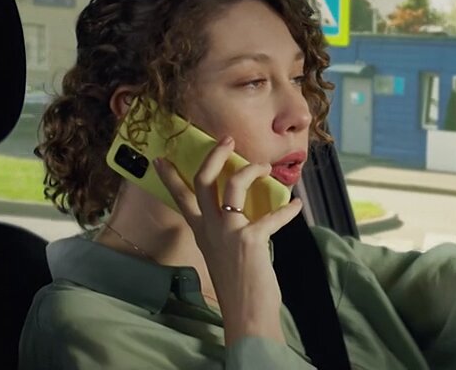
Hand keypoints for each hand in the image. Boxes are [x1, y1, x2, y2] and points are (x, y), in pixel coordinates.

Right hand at [153, 136, 302, 344]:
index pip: (181, 199)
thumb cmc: (239, 288)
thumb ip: (227, 233)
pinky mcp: (249, 239)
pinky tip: (296, 205)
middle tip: (228, 140)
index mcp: (202, 233)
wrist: (246, 316)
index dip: (170, 177)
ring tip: (266, 167)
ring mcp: (228, 233)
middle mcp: (210, 229)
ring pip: (233, 185)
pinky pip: (271, 215)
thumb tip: (242, 215)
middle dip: (215, 155)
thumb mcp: (224, 255)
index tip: (160, 158)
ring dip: (251, 170)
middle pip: (203, 180)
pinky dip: (287, 209)